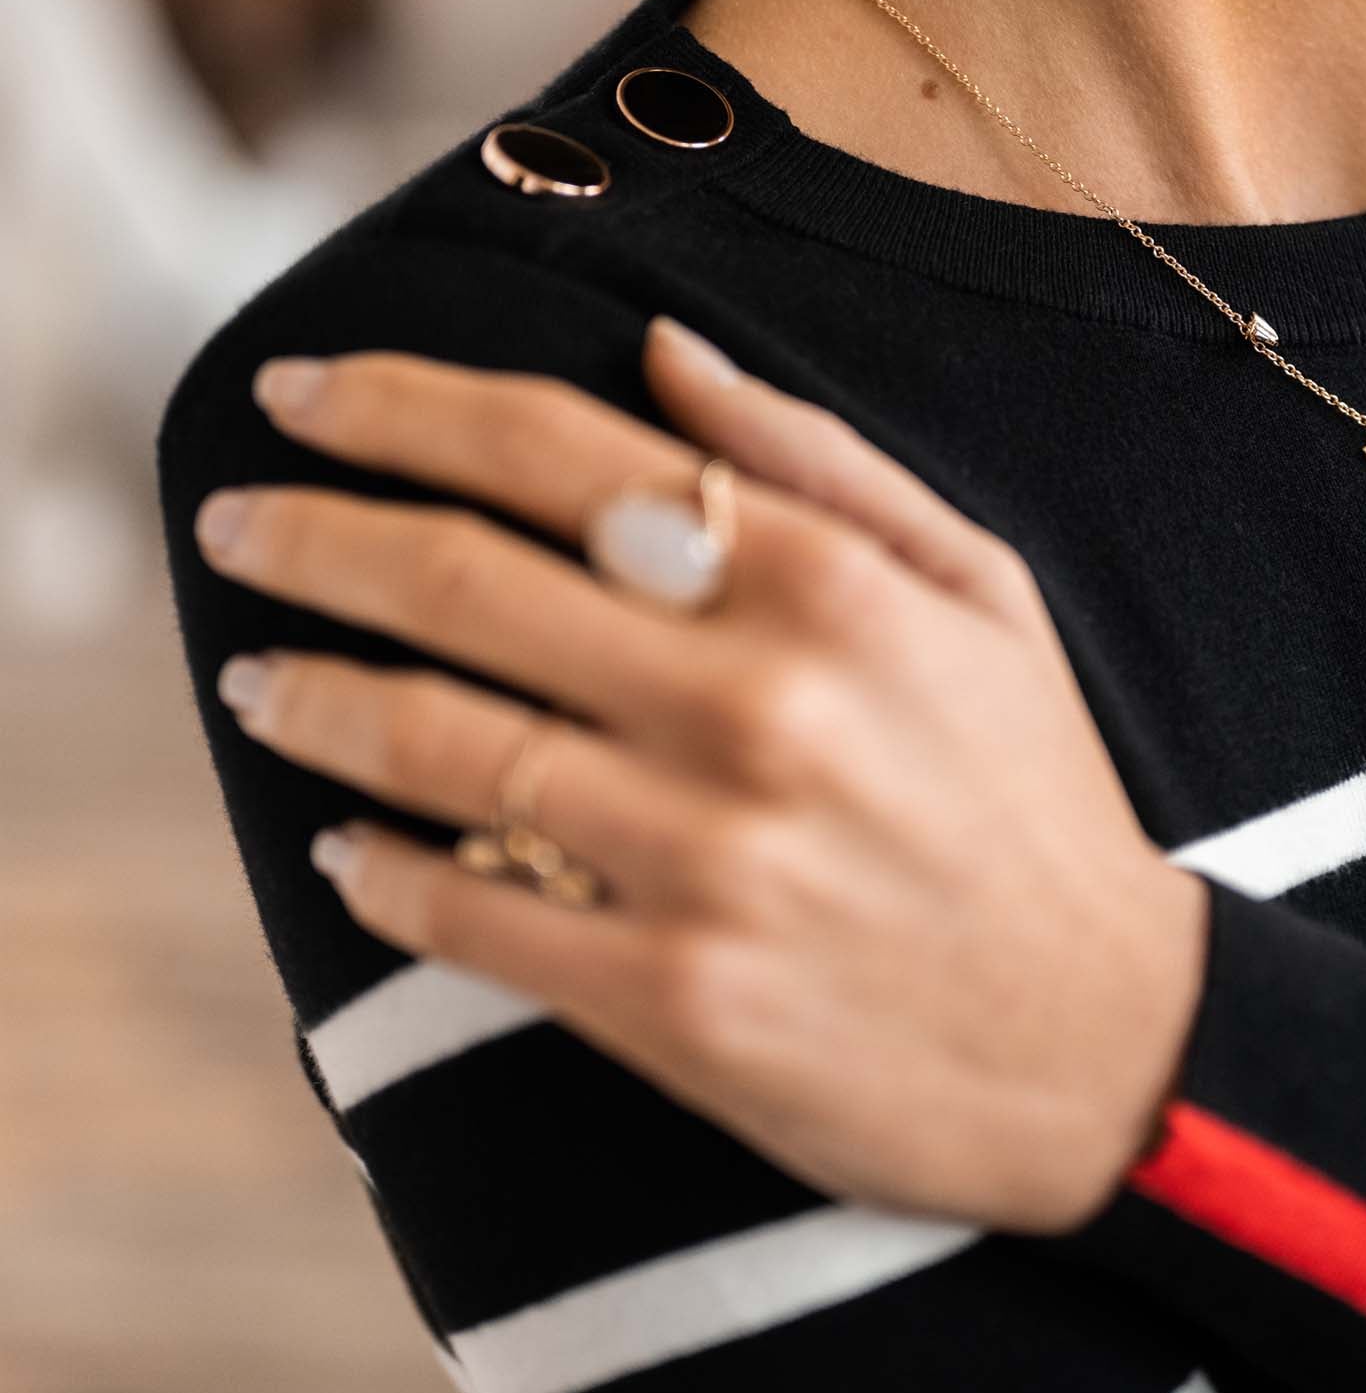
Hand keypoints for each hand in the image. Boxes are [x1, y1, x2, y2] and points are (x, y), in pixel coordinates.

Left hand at [191, 315, 1208, 1233]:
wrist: (1106, 1043)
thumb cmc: (1031, 792)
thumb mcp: (975, 588)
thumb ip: (814, 461)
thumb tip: (661, 349)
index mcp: (826, 586)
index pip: (561, 453)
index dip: (404, 407)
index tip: (302, 393)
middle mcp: (756, 707)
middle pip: (465, 581)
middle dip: (314, 533)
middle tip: (233, 517)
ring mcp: (709, 862)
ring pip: (443, 747)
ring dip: (315, 697)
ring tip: (247, 675)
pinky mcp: (675, 1004)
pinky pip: (475, 918)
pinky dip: (382, 872)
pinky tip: (342, 842)